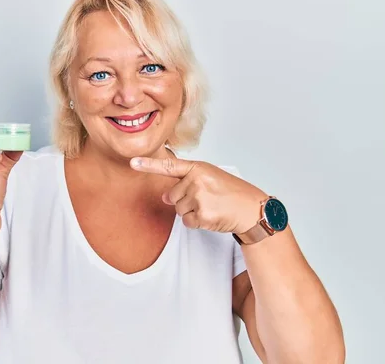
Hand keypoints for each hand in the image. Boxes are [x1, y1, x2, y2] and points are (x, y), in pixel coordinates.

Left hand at [130, 156, 267, 233]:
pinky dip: (196, 222)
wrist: (252, 209)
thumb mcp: (210, 178)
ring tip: (211, 206)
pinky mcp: (202, 214)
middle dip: (185, 200)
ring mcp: (199, 197)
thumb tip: (164, 197)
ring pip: (178, 210)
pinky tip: (211, 216)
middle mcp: (196, 180)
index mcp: (198, 168)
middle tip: (206, 199)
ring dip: (192, 212)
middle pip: (172, 195)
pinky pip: (186, 222)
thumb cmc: (232, 192)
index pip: (169, 165)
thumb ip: (185, 182)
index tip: (133, 162)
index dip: (149, 165)